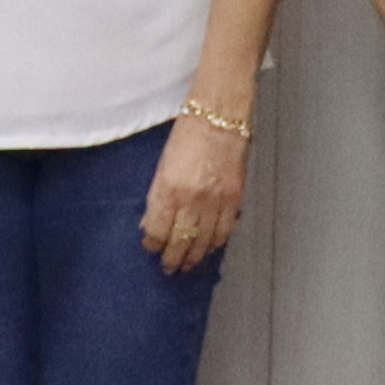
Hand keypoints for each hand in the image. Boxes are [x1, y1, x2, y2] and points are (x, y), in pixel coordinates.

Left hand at [138, 110, 246, 274]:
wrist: (219, 116)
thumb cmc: (188, 133)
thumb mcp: (162, 165)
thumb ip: (158, 196)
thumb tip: (151, 221)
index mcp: (168, 189)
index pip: (157, 230)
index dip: (153, 244)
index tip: (151, 248)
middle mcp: (192, 199)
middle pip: (180, 241)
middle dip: (173, 259)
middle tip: (169, 268)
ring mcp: (215, 200)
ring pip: (204, 241)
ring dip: (195, 256)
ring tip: (189, 264)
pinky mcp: (234, 197)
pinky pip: (225, 230)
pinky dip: (217, 242)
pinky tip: (211, 247)